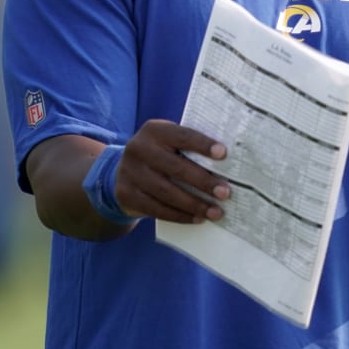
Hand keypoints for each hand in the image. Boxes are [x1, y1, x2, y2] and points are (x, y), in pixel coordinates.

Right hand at [115, 119, 230, 223]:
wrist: (123, 171)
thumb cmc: (160, 154)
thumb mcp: (168, 143)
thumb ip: (189, 148)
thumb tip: (225, 165)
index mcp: (154, 130)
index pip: (182, 136)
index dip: (203, 145)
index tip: (223, 154)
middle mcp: (139, 149)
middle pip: (176, 167)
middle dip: (203, 182)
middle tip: (225, 193)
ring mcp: (130, 173)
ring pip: (167, 192)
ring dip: (194, 204)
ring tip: (215, 212)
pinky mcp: (127, 195)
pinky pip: (157, 209)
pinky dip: (180, 215)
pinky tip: (197, 218)